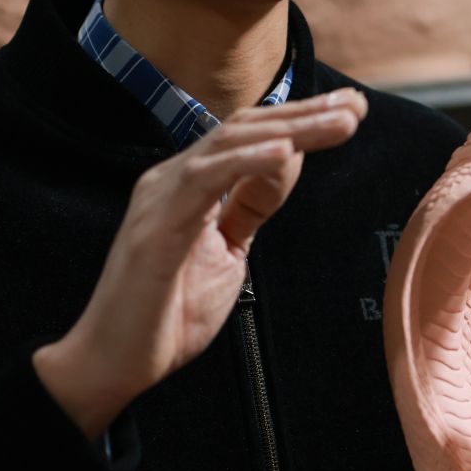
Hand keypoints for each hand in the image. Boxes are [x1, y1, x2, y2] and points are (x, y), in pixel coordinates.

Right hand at [34, 89, 367, 436]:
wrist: (114, 364)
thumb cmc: (166, 314)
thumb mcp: (227, 253)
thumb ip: (250, 207)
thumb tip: (286, 164)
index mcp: (189, 184)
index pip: (250, 136)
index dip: (300, 120)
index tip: (350, 112)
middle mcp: (173, 179)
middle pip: (245, 128)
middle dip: (306, 114)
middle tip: (356, 105)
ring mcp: (161, 198)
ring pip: (231, 143)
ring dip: (291, 129)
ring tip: (340, 122)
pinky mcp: (157, 227)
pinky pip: (204, 180)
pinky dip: (247, 161)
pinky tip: (286, 151)